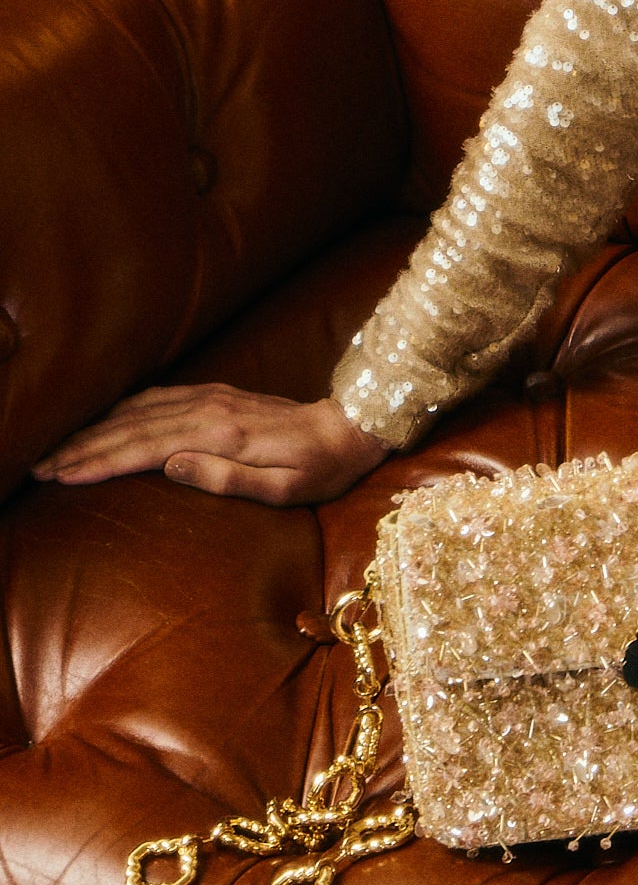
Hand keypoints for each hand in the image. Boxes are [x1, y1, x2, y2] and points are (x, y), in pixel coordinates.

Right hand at [30, 387, 391, 506]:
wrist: (350, 426)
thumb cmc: (320, 469)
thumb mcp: (285, 490)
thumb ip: (227, 480)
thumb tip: (171, 466)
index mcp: (220, 436)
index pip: (142, 450)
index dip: (96, 463)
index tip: (60, 476)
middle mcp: (207, 410)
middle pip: (128, 429)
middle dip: (80, 449)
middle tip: (39, 469)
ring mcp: (209, 398)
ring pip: (136, 411)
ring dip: (94, 430)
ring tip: (60, 451)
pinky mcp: (215, 394)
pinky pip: (155, 399)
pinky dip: (121, 411)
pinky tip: (104, 422)